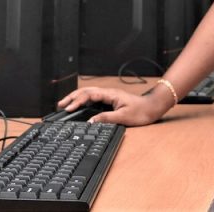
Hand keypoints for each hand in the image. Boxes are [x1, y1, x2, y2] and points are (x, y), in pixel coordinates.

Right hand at [56, 85, 173, 126]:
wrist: (153, 108)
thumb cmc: (141, 111)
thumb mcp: (123, 117)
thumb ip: (106, 119)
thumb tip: (90, 122)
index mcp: (110, 94)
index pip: (89, 95)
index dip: (77, 101)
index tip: (68, 109)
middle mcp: (108, 93)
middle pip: (86, 92)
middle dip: (72, 97)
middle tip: (60, 105)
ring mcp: (109, 96)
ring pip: (89, 94)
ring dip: (77, 98)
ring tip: (66, 105)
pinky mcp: (111, 100)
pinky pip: (94, 98)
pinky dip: (84, 101)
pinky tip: (79, 106)